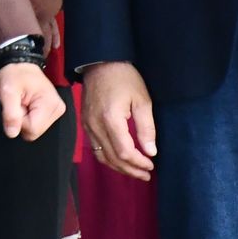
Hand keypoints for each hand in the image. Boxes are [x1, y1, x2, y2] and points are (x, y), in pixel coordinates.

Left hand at [0, 62, 63, 140]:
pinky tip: (27, 106)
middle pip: (34, 132)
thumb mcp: (7, 91)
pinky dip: (28, 118)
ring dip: (24, 119)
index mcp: (51, 105)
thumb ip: (10, 114)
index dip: (19, 120)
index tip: (17, 105)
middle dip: (22, 120)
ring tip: (22, 103)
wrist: (19, 65)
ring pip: (34, 130)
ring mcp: (55, 112)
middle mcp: (58, 110)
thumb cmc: (14, 75)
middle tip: (19, 103)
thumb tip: (12, 134)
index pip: (32, 129)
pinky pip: (36, 125)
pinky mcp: (51, 113)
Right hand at [83, 61, 156, 179]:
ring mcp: (87, 125)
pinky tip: (119, 159)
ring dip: (118, 167)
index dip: (139, 163)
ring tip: (134, 171)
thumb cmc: (124, 78)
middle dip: (130, 169)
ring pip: (102, 156)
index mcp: (111, 120)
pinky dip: (108, 157)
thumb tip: (150, 151)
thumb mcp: (142, 100)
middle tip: (146, 174)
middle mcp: (95, 126)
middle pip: (112, 158)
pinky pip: (95, 147)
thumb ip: (146, 128)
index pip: (124, 152)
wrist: (100, 63)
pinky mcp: (85, 124)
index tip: (152, 165)